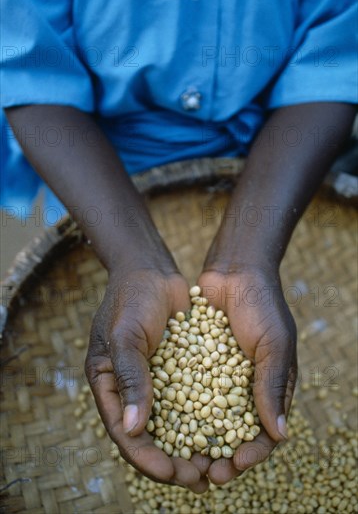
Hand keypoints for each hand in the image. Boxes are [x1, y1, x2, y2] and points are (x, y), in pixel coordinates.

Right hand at [85, 263, 209, 491]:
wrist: (152, 270)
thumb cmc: (131, 298)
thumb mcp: (125, 335)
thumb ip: (130, 378)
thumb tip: (134, 429)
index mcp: (108, 386)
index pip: (125, 434)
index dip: (147, 458)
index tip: (172, 473)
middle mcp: (132, 389)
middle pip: (152, 438)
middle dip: (175, 462)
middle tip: (202, 479)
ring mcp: (156, 381)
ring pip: (175, 425)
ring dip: (194, 447)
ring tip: (218, 466)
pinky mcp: (179, 371)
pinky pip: (191, 402)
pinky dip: (205, 419)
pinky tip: (227, 431)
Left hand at [197, 266, 296, 484]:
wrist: (234, 270)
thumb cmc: (263, 306)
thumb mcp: (275, 344)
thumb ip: (272, 385)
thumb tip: (279, 435)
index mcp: (268, 388)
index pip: (263, 433)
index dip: (250, 454)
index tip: (234, 465)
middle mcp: (241, 387)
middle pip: (230, 432)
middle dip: (219, 454)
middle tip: (204, 473)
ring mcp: (215, 377)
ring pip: (204, 417)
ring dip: (195, 439)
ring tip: (181, 457)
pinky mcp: (193, 363)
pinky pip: (185, 391)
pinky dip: (177, 409)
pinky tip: (163, 423)